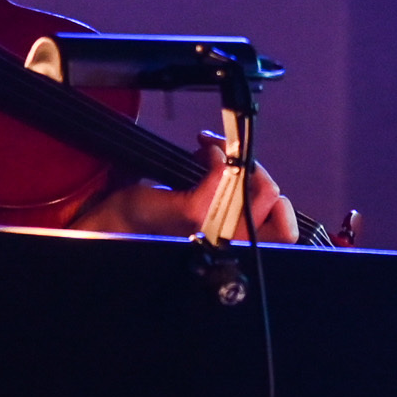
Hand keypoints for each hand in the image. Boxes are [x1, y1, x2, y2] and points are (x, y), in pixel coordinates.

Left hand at [75, 135, 299, 243]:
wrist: (111, 226)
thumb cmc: (148, 220)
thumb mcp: (197, 209)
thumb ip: (224, 194)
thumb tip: (238, 161)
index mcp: (234, 245)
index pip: (285, 231)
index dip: (279, 206)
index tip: (256, 184)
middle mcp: (230, 243)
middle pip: (279, 207)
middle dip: (261, 175)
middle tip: (235, 162)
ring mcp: (215, 229)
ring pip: (260, 192)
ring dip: (238, 161)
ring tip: (212, 154)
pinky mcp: (195, 213)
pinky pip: (226, 174)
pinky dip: (216, 153)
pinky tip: (200, 151)